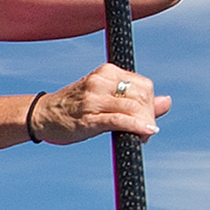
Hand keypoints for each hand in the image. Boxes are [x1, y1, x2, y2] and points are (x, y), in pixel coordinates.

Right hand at [32, 63, 166, 143]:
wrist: (42, 116)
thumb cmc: (76, 108)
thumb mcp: (107, 98)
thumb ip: (137, 100)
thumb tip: (167, 101)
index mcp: (107, 72)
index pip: (144, 85)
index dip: (151, 104)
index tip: (146, 120)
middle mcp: (101, 81)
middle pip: (142, 97)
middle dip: (149, 116)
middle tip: (145, 131)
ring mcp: (94, 99)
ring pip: (133, 108)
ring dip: (144, 124)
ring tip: (142, 136)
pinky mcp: (89, 118)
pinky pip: (119, 120)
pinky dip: (136, 126)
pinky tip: (146, 132)